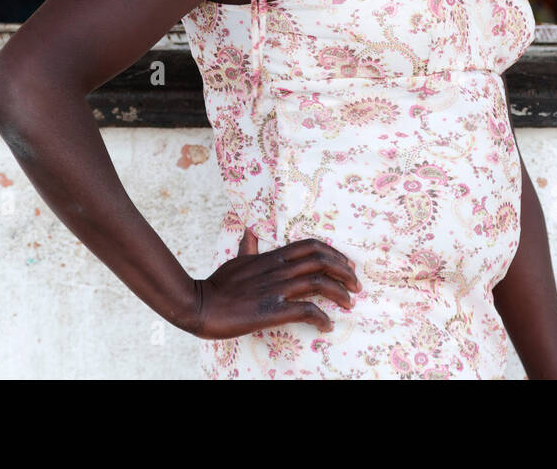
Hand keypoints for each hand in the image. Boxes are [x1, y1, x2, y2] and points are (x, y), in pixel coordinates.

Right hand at [188, 228, 361, 339]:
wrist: (200, 304)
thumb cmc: (218, 284)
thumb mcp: (237, 259)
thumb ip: (249, 246)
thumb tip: (250, 230)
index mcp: (272, 256)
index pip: (311, 245)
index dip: (334, 253)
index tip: (346, 264)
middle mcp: (278, 269)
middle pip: (321, 260)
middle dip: (345, 271)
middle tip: (356, 285)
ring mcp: (276, 288)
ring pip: (319, 283)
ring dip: (340, 292)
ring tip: (349, 303)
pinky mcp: (272, 310)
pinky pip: (306, 310)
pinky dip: (321, 317)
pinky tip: (326, 325)